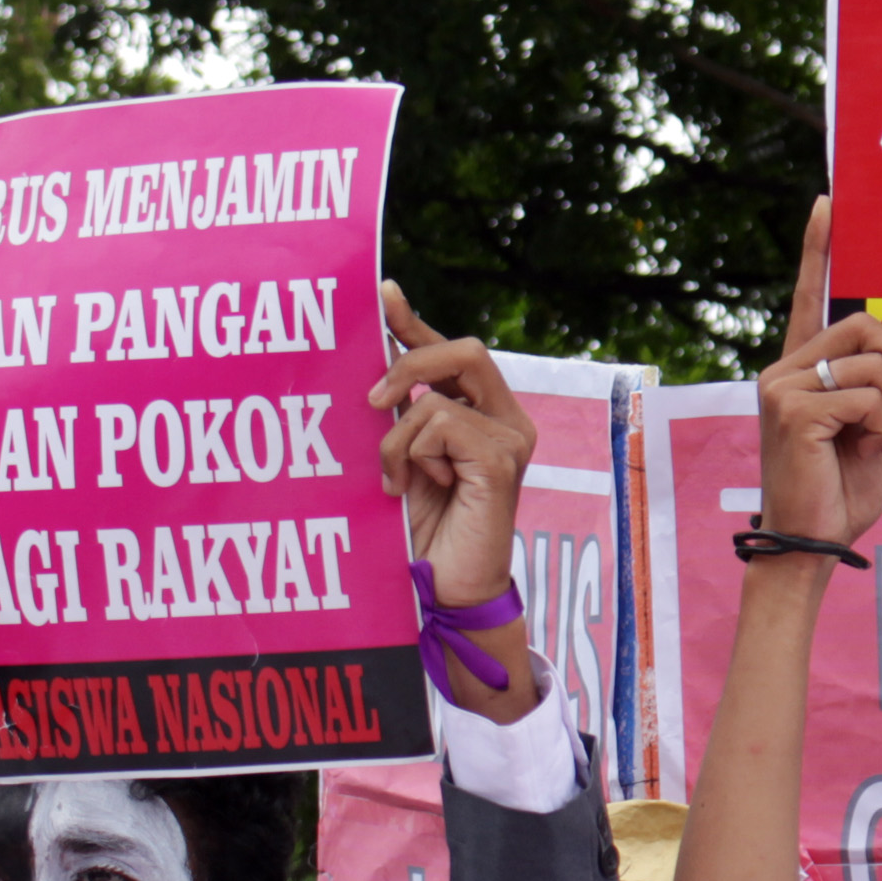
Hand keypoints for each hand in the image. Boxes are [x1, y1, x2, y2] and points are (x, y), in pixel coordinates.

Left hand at [367, 285, 540, 714]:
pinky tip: (412, 488)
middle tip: (369, 401)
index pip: (449, 350)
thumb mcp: (400, 454)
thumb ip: (398, 407)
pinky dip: (411, 452)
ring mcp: (511, 439)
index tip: (382, 291)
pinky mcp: (502, 461)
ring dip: (398, 434)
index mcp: (485, 412)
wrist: (440, 589)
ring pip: (441, 393)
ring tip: (394, 478)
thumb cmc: (419, 529)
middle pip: (464, 349)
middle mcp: (508, 419)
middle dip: (407, 364)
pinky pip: (441, 423)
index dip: (415, 319)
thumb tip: (376, 347)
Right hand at [756, 198, 881, 549]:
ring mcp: (782, 386)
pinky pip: (867, 396)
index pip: (811, 297)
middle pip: (868, 324)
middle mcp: (784, 369)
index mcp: (802, 368)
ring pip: (874, 363)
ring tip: (879, 446)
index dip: (819, 249)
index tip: (829, 203)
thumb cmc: (842, 491)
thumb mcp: (874, 428)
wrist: (812, 543)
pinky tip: (864, 454)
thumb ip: (881, 386)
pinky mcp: (792, 409)